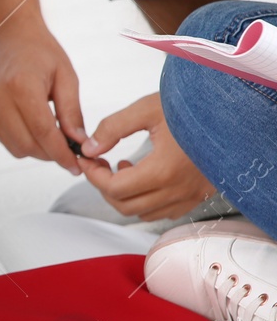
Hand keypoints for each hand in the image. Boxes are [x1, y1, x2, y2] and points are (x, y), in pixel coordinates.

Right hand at [0, 17, 85, 173]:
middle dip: (51, 155)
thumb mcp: (65, 76)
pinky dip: (24, 142)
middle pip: (28, 145)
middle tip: (70, 152)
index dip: (62, 154)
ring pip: (16, 148)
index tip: (77, 166)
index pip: (44, 132)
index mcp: (22, 87)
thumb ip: (72, 112)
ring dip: (38, 150)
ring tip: (55, 139)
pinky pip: (6, 141)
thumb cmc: (39, 50)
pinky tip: (37, 129)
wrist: (7, 34)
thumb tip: (79, 143)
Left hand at [76, 93, 215, 220]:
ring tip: (123, 168)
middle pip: (124, 206)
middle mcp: (178, 190)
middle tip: (99, 164)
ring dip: (124, 196)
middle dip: (104, 186)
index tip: (87, 159)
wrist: (233, 112)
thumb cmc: (193, 108)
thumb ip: (113, 128)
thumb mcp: (147, 109)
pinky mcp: (198, 195)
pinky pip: (163, 211)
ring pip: (143, 212)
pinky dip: (145, 201)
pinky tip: (144, 176)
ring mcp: (190, 196)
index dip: (93, 175)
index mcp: (164, 170)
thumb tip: (89, 149)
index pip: (114, 188)